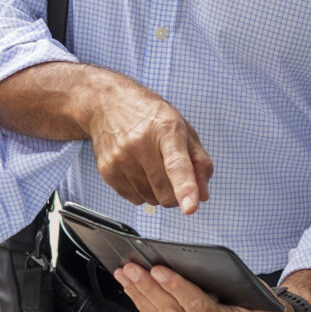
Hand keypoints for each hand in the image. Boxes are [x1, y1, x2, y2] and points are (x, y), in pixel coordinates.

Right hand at [86, 82, 213, 213]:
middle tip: (172, 176)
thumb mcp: (183, 128)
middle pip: (165, 192)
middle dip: (175, 194)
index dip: (185, 187)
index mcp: (166, 129)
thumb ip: (199, 162)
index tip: (190, 207)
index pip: (177, 164)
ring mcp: (120, 158)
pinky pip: (134, 199)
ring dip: (157, 192)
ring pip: (151, 200)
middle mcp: (140, 143)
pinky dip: (141, 192)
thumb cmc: (150, 116)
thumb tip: (202, 195)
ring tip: (151, 165)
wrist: (108, 104)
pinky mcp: (107, 170)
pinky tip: (137, 170)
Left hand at [115, 263, 300, 311]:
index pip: (196, 305)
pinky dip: (146, 310)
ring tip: (125, 276)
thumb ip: (219, 284)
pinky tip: (135, 293)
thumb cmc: (261, 308)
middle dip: (147, 288)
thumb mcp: (249, 292)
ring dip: (140, 297)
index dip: (175, 286)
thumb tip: (181, 265)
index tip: (157, 268)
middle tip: (130, 267)